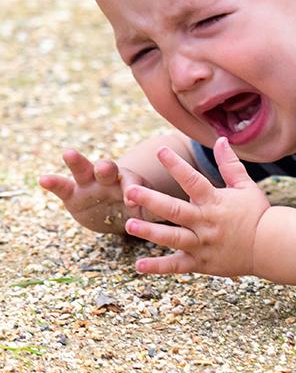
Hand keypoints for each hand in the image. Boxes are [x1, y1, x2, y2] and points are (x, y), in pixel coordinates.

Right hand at [39, 150, 163, 234]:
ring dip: (78, 162)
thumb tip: (176, 219)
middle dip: (108, 168)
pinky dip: (53, 183)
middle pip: (109, 169)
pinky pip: (62, 186)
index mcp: (133, 183)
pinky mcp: (73, 193)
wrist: (117, 215)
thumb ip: (155, 213)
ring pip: (84, 169)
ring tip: (69, 153)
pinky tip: (43, 179)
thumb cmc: (138, 211)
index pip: (133, 183)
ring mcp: (90, 184)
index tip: (132, 200)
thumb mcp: (148, 213)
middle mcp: (111, 179)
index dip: (133, 190)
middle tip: (107, 168)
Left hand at [122, 138, 269, 277]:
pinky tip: (139, 265)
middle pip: (175, 210)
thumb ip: (229, 164)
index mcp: (215, 202)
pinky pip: (177, 266)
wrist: (271, 245)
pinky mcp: (201, 263)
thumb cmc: (258, 214)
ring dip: (150, 231)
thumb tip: (220, 139)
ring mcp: (202, 244)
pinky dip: (158, 267)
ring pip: (172, 238)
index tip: (161, 151)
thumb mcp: (246, 185)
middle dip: (152, 200)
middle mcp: (205, 222)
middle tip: (131, 191)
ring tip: (130, 224)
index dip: (176, 165)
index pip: (193, 180)